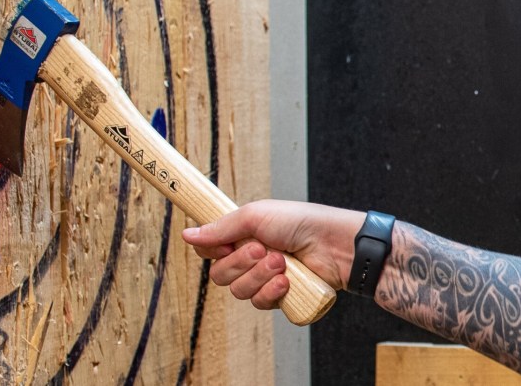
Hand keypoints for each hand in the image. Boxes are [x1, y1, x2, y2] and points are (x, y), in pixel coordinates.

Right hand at [182, 200, 364, 309]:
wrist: (334, 244)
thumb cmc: (298, 222)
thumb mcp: (255, 216)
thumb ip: (220, 228)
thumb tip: (187, 234)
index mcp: (240, 237)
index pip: (209, 251)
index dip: (213, 251)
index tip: (225, 244)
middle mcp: (248, 259)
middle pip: (219, 275)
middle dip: (241, 263)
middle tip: (262, 248)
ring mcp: (263, 280)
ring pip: (239, 292)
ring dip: (259, 276)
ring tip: (282, 262)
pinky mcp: (278, 298)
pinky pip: (259, 304)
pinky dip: (271, 291)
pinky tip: (287, 281)